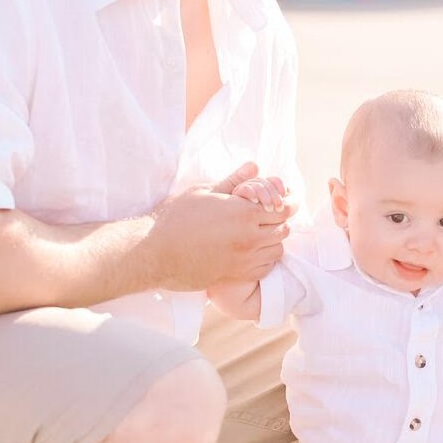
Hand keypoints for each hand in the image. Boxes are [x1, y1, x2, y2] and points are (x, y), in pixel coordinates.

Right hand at [145, 163, 297, 290]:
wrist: (155, 253)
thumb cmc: (176, 218)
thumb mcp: (204, 192)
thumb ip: (234, 181)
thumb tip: (254, 166)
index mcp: (244, 213)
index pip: (284, 209)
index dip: (286, 202)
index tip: (281, 200)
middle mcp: (249, 238)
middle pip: (284, 229)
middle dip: (279, 220)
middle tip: (266, 215)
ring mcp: (245, 260)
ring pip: (277, 249)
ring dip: (272, 240)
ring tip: (257, 232)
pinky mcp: (237, 276)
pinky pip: (265, 267)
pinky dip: (264, 258)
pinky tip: (249, 250)